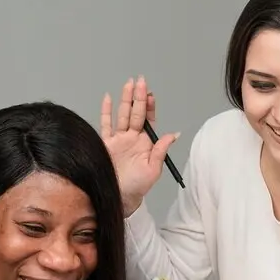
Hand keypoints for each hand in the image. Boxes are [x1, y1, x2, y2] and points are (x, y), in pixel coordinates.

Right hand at [99, 76, 178, 215]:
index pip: (148, 119)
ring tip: (128, 84)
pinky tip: (108, 98)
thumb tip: (174, 134)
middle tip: (140, 81)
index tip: (151, 94)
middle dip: (138, 96)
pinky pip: (105, 125)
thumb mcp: (153, 169)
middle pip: (135, 112)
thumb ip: (161, 151)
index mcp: (145, 142)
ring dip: (125, 99)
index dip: (150, 106)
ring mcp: (118, 140)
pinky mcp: (105, 144)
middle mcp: (132, 138)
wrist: (119, 198)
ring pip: (122, 114)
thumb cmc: (138, 187)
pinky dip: (106, 111)